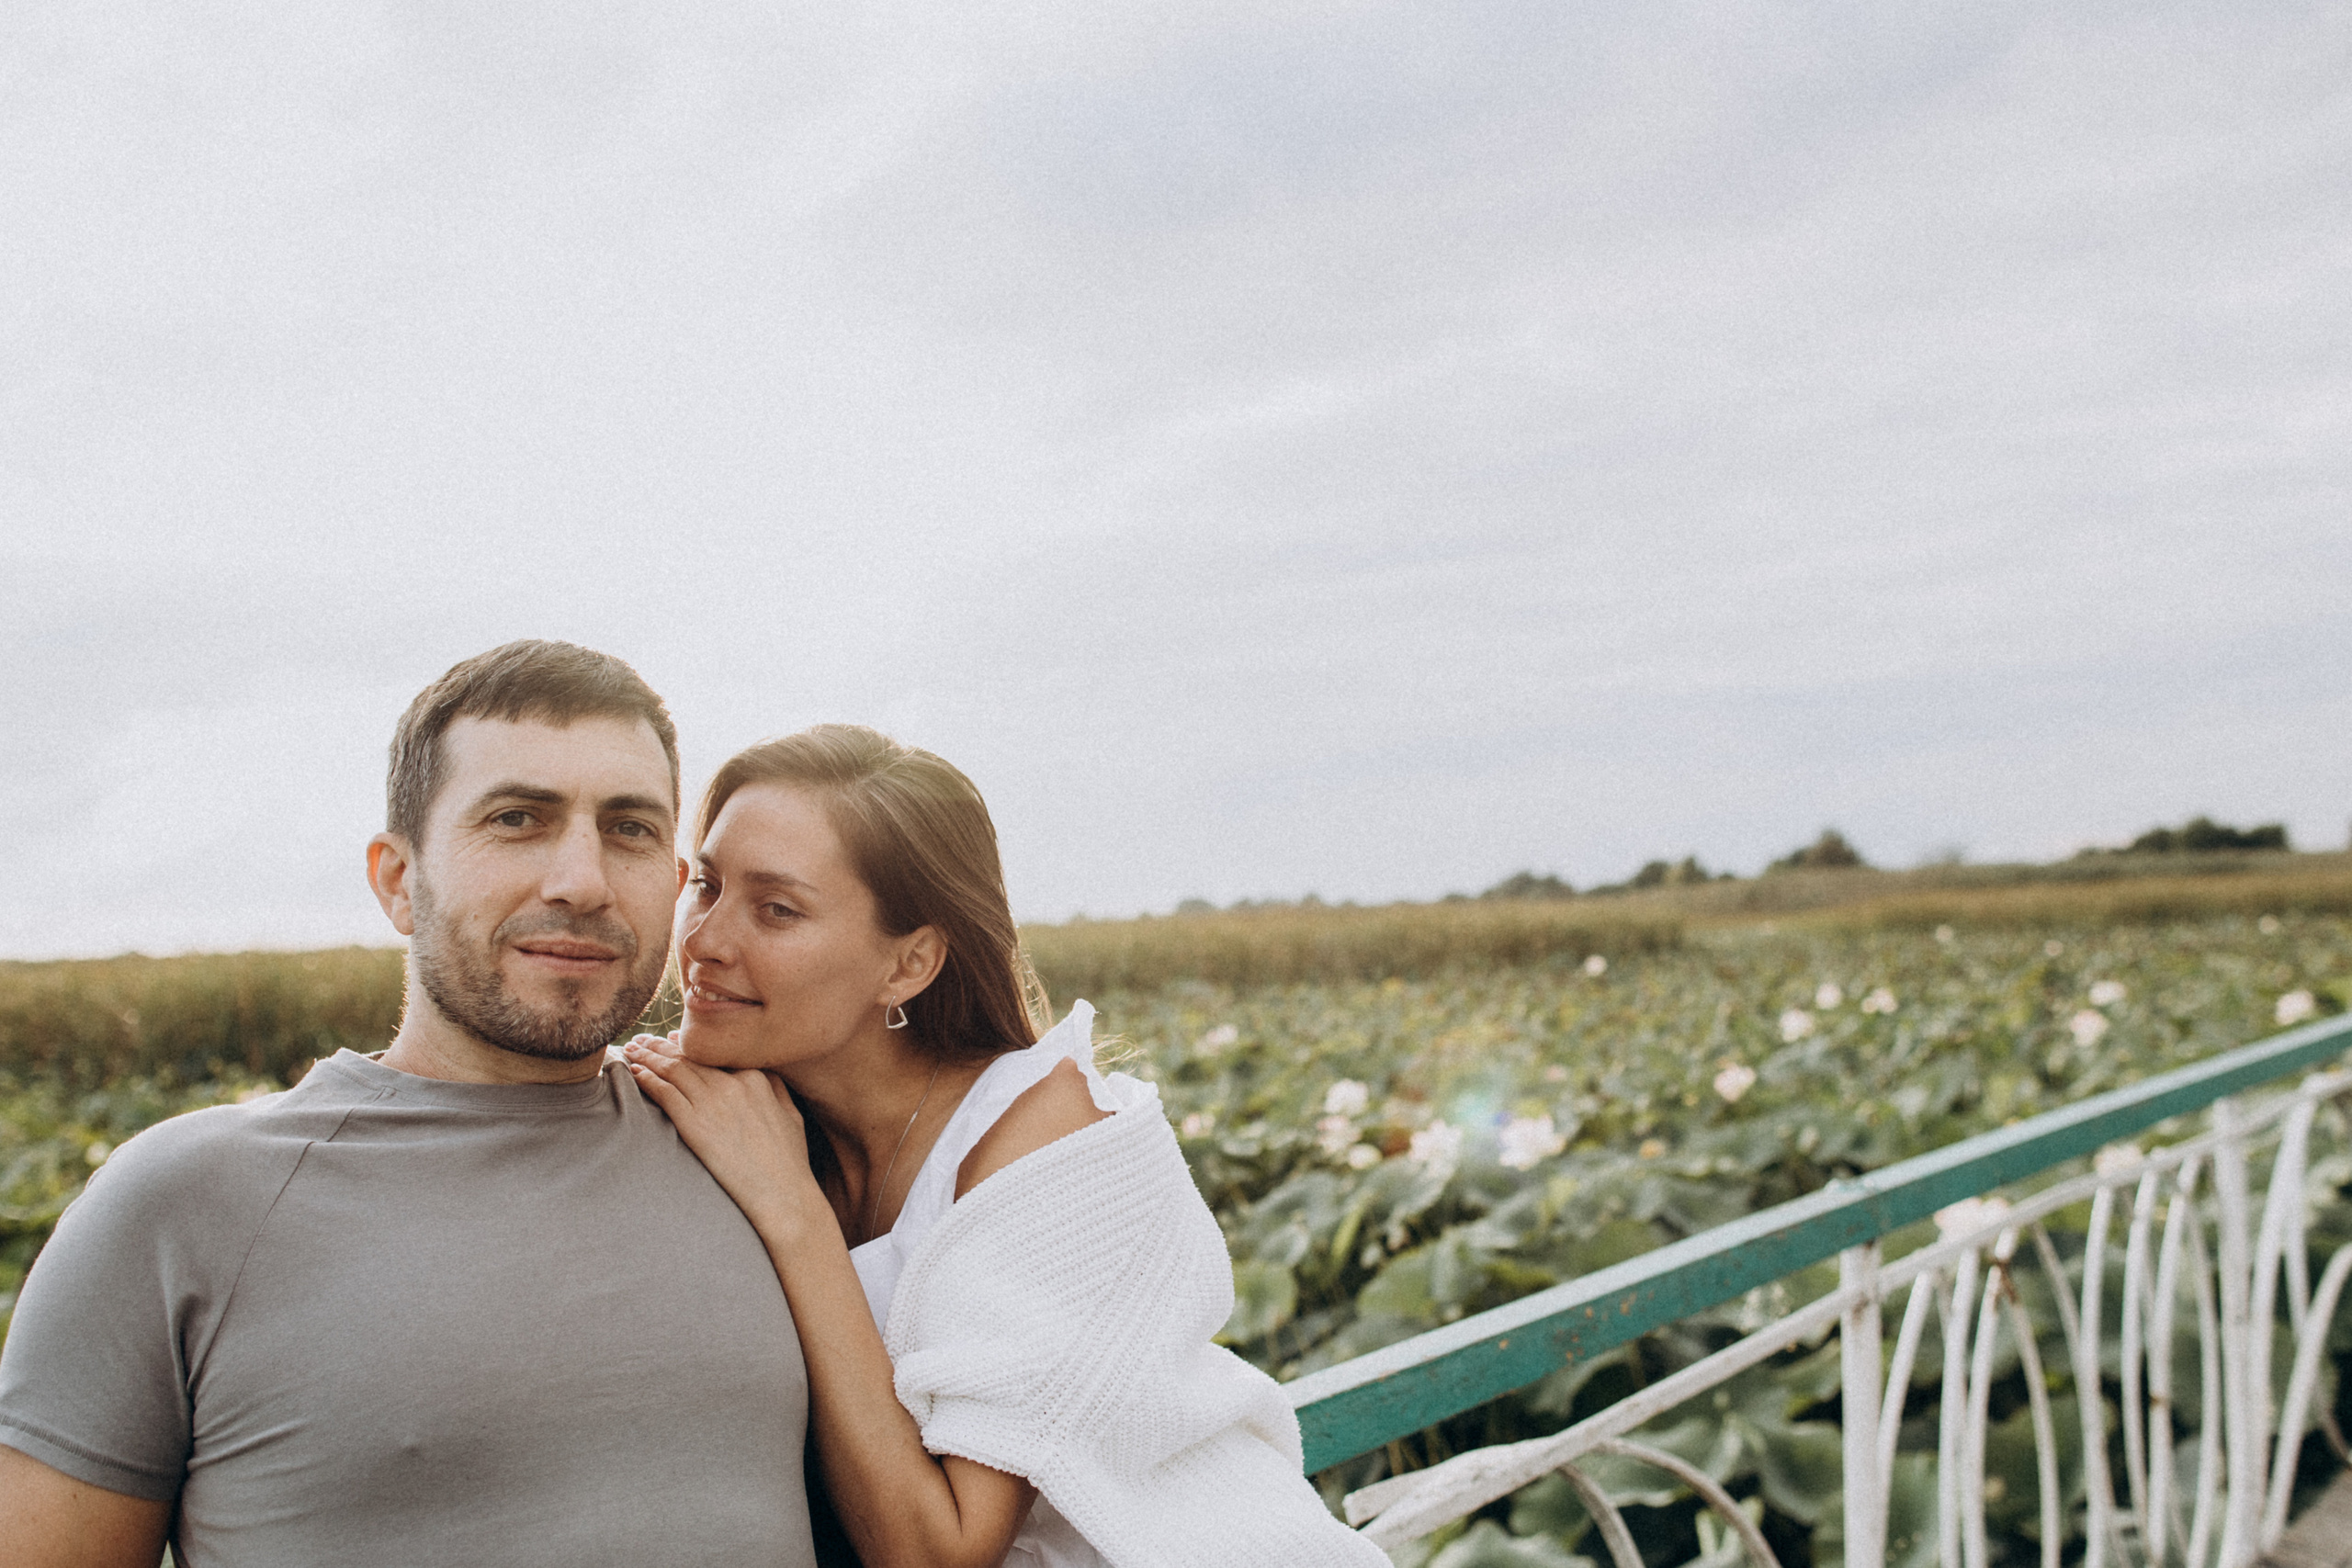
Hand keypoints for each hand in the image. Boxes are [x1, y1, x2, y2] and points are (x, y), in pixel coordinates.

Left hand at [622, 1042, 831, 1242]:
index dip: (689, 1044)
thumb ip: (775, 1088)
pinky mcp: (695, 1125)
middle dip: (660, 1045)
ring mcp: (712, 1103)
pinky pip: (664, 1093)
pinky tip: (634, 1073)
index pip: (714, 1053)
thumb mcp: (791, 1114)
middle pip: (688, 1057)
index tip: (672, 1039)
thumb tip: (764, 1075)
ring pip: (672, 1069)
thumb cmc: (790, 1160)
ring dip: (647, 1056)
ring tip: (631, 1050)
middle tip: (641, 1040)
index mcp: (756, 1077)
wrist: (783, 1193)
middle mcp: (732, 1083)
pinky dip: (646, 1079)